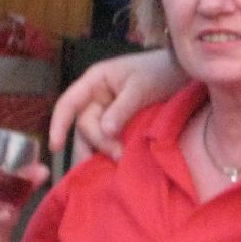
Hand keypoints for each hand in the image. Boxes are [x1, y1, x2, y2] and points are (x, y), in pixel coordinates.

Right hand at [47, 49, 184, 160]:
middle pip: (84, 125)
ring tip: (108, 171)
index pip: (68, 104)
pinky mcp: (121, 122)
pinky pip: (110, 138)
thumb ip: (122, 109)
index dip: (58, 125)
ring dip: (101, 151)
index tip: (56, 148)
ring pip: (96, 135)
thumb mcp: (141, 87)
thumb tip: (105, 131)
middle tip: (117, 156)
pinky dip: (111, 149)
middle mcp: (96, 97)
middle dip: (97, 142)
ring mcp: (108, 110)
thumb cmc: (160, 70)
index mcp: (94, 81)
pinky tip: (115, 165)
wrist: (185, 71)